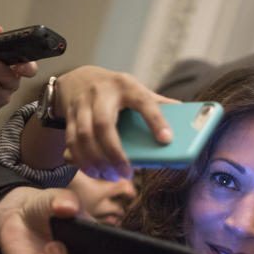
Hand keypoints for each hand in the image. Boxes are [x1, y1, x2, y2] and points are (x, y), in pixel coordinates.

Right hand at [52, 66, 177, 179]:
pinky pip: (70, 141)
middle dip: (114, 153)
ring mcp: (82, 104)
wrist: (80, 78)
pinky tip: (93, 171)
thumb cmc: (116, 90)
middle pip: (104, 124)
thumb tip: (184, 114)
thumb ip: (157, 103)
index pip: (143, 101)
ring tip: (110, 175)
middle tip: (126, 173)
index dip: (155, 120)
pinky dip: (81, 160)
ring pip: (83, 135)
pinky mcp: (68, 116)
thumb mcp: (136, 89)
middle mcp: (101, 93)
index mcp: (126, 86)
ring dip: (96, 160)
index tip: (167, 140)